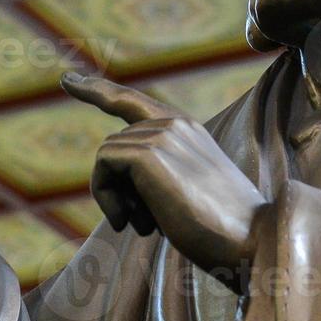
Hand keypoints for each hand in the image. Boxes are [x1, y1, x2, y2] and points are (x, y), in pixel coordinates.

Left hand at [62, 72, 265, 284]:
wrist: (251, 240)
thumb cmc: (222, 228)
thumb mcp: (189, 190)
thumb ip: (157, 174)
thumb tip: (119, 179)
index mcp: (187, 130)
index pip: (132, 101)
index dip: (97, 90)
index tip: (69, 80)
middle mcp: (175, 123)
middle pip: (114, 146)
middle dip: (118, 188)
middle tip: (142, 224)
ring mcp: (164, 134)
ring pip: (107, 155)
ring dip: (114, 197)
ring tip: (144, 225)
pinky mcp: (150, 153)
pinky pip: (103, 164)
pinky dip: (106, 196)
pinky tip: (128, 222)